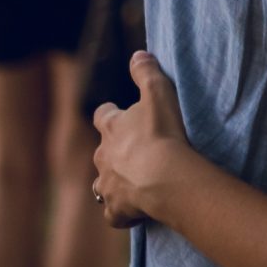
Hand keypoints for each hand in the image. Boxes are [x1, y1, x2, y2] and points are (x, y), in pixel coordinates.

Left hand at [92, 51, 189, 230]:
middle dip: (115, 151)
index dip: (111, 114)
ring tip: (136, 181)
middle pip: (102, 151)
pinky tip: (136, 210)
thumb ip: (146, 71)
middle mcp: (102, 156)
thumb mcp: (158, 92)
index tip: (119, 113)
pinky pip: (114, 213)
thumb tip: (137, 54)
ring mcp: (106, 185)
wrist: (164, 177)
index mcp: (111, 128)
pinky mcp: (115, 210)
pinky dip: (122, 211)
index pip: (103, 116)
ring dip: (116, 180)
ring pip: (103, 183)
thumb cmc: (162, 132)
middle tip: (137, 151)